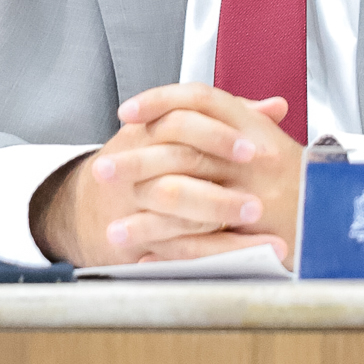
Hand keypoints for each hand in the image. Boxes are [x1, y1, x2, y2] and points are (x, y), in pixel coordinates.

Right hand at [30, 84, 301, 267]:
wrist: (87, 205)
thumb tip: (276, 107)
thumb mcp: (174, 127)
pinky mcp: (134, 238)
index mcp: (151, 129)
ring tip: (261, 234)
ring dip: (220, 221)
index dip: (218, 135)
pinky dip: (212, 253)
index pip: (182, 121)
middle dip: (221, 187)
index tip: (253, 148)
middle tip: (260, 201)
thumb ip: (227, 115)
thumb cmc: (142, 159)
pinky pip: (175, 247)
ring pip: (176, 209)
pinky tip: (245, 256)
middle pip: (178, 169)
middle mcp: (137, 163)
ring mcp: (133, 202)